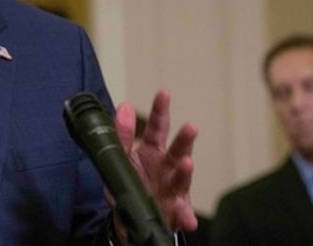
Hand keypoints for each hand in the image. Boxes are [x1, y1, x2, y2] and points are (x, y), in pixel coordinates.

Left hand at [112, 89, 197, 240]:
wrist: (130, 217)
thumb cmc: (132, 181)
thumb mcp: (121, 156)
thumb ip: (121, 133)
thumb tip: (124, 106)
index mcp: (152, 150)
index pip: (157, 126)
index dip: (160, 110)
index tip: (164, 93)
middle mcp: (166, 166)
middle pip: (177, 149)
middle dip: (184, 139)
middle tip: (191, 127)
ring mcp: (172, 188)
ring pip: (181, 178)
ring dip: (185, 171)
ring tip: (187, 163)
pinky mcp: (174, 210)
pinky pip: (181, 214)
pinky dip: (185, 216)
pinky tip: (188, 219)